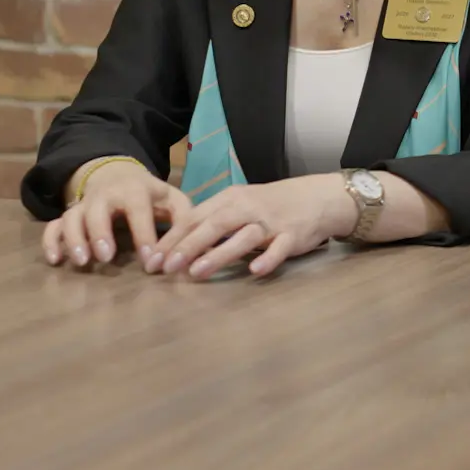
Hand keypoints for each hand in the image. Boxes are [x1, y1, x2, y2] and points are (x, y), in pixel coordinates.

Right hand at [42, 160, 187, 270]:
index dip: (144, 234)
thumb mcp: (175, 200)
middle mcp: (106, 195)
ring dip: (74, 238)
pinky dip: (50, 241)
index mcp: (136, 189)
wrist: (119, 174)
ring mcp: (85, 204)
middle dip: (100, 232)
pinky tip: (55, 260)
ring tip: (82, 262)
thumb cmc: (152, 195)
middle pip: (97, 209)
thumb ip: (183, 222)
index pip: (138, 209)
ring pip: (72, 217)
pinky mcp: (70, 215)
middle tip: (106, 257)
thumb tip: (178, 255)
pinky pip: (53, 226)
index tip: (150, 261)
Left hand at [151, 174, 354, 279]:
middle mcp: (248, 208)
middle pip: (214, 225)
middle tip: (167, 267)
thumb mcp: (239, 204)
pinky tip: (255, 271)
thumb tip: (177, 246)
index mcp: (230, 199)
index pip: (195, 217)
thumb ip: (212, 222)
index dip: (172, 238)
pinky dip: (268, 258)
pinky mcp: (293, 235)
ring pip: (243, 237)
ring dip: (220, 254)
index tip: (152, 259)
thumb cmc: (271, 204)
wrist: (317, 197)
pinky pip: (280, 248)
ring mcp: (271, 222)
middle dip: (188, 246)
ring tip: (198, 272)